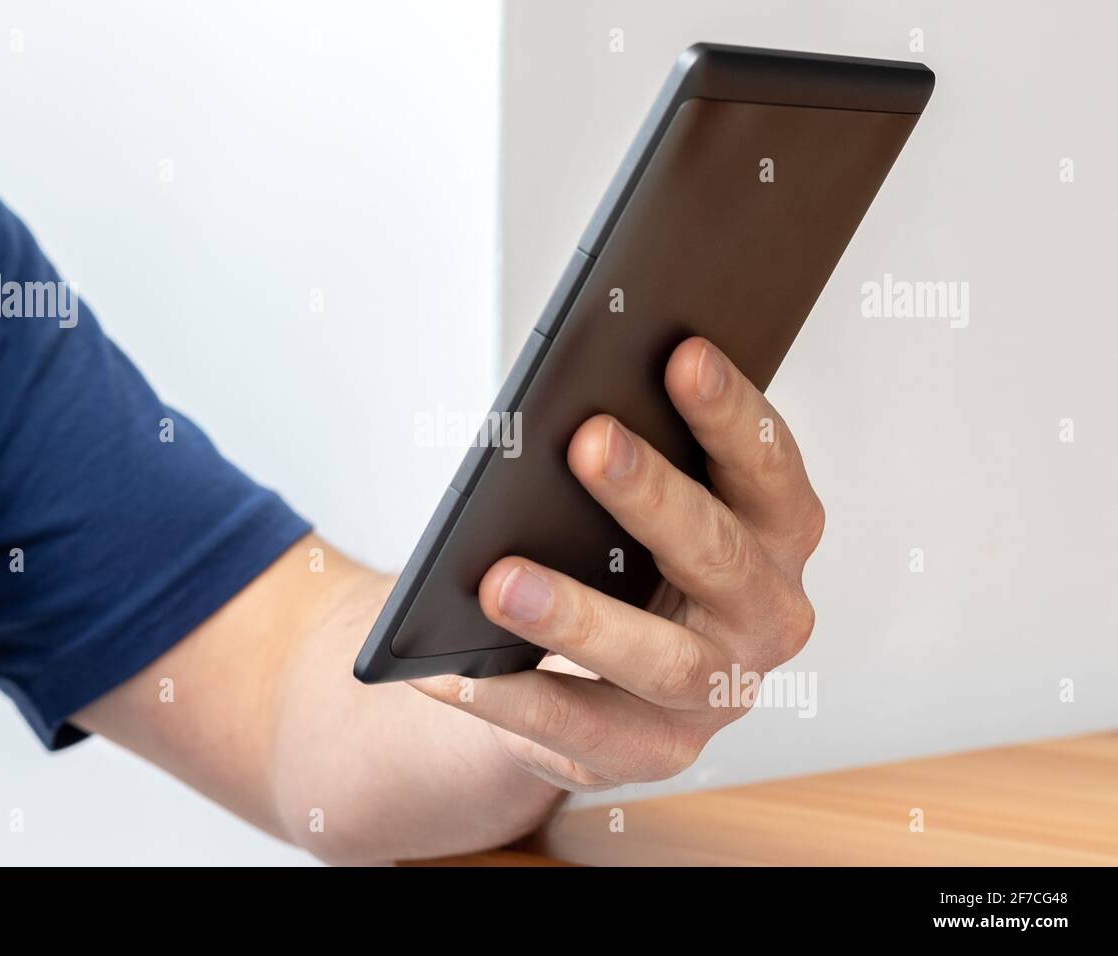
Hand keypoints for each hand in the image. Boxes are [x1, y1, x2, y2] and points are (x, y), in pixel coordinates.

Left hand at [414, 337, 824, 790]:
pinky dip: (510, 698)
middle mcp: (767, 617)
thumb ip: (631, 455)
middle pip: (722, 556)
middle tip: (588, 440)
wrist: (595, 672)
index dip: (733, 413)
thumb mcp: (635, 503)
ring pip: (660, 660)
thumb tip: (564, 408)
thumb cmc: (618, 553)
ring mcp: (716, 694)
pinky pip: (580, 729)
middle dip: (654, 496)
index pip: (771, 468)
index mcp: (777, 536)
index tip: (682, 353)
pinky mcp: (654, 752)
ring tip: (498, 579)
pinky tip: (449, 668)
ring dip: (578, 616)